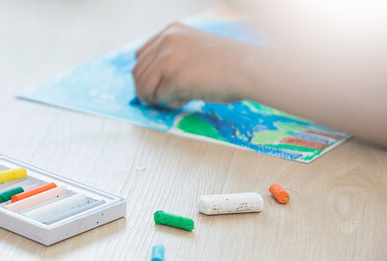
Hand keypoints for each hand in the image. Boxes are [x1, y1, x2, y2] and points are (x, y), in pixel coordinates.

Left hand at [132, 22, 259, 107]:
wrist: (249, 69)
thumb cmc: (230, 64)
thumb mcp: (195, 49)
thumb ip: (172, 57)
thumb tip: (149, 82)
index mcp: (171, 30)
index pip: (141, 55)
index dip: (149, 74)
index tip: (161, 84)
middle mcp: (165, 40)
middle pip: (137, 72)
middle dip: (150, 89)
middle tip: (169, 96)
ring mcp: (167, 58)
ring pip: (142, 87)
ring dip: (157, 98)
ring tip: (179, 97)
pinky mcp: (171, 77)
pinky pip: (157, 98)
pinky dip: (169, 103)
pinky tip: (187, 98)